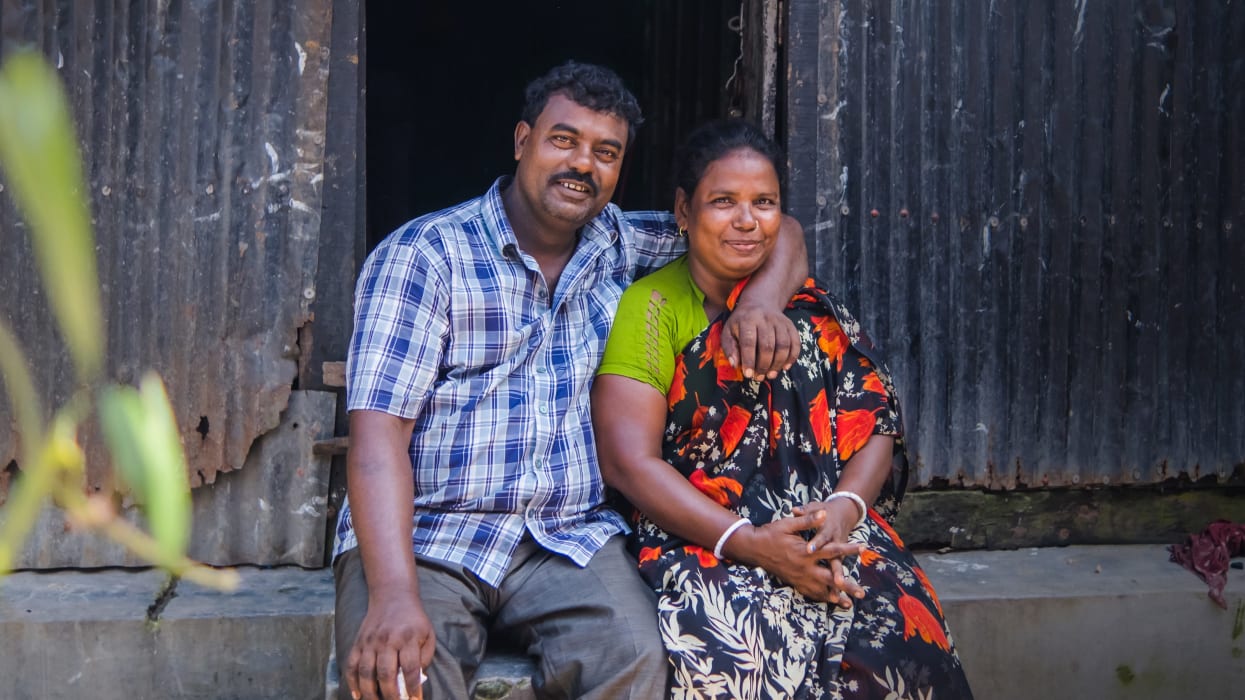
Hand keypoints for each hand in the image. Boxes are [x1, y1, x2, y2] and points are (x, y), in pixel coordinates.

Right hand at [346, 588, 433, 699]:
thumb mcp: (428, 634)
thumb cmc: (414, 619)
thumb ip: (425, 657)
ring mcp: (370, 641)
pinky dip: (352, 682)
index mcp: (408, 638)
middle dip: (391, 695)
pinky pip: (352, 665)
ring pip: (366, 672)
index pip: (411, 668)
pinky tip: (358, 696)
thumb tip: (417, 680)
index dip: (413, 687)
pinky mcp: (359, 642)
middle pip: (386, 673)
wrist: (393, 596)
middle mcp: (388, 640)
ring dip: (370, 693)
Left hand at [720, 303, 800, 378]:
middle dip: (764, 365)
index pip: (749, 342)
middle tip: (759, 377)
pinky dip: (792, 357)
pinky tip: (785, 367)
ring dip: (778, 364)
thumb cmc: (741, 322)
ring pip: (783, 345)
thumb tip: (735, 365)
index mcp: (747, 320)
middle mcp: (765, 319)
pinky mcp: (790, 326)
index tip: (748, 375)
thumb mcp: (728, 331)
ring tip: (770, 375)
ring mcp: (780, 322)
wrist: (760, 303)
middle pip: (768, 345)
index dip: (749, 360)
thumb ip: (730, 348)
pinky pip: (795, 343)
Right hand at [727, 510, 860, 605]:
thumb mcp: (788, 524)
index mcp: (805, 552)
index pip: (831, 550)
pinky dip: (822, 598)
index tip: (863, 548)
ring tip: (850, 603)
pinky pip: (810, 593)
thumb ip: (807, 520)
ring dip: (837, 597)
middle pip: (830, 579)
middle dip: (847, 586)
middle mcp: (804, 568)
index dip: (848, 549)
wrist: (753, 548)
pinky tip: (830, 602)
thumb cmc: (770, 533)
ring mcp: (799, 577)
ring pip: (821, 590)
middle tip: (862, 593)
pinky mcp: (794, 582)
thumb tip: (824, 514)